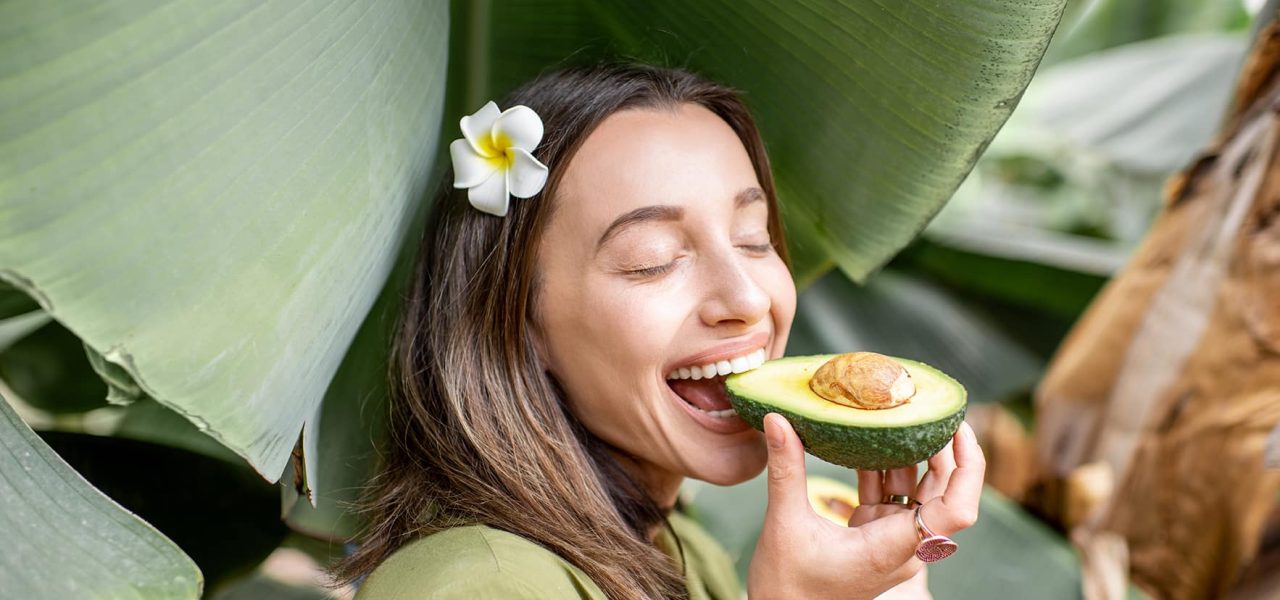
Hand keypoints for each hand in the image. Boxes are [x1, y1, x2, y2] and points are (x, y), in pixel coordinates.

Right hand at [746, 414, 983, 599]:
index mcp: (894, 548)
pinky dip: (883, 467)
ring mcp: (889, 539)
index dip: (967, 467)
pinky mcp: (873, 534)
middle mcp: (902, 545)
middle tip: (927, 407)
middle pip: (943, 492)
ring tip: (900, 413)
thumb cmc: (787, 587)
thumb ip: (786, 470)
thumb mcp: (785, 523)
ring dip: (910, 453)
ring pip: (917, 490)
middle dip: (940, 448)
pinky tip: (871, 438)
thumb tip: (777, 420)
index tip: (957, 428)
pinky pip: (890, 494)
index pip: (956, 510)